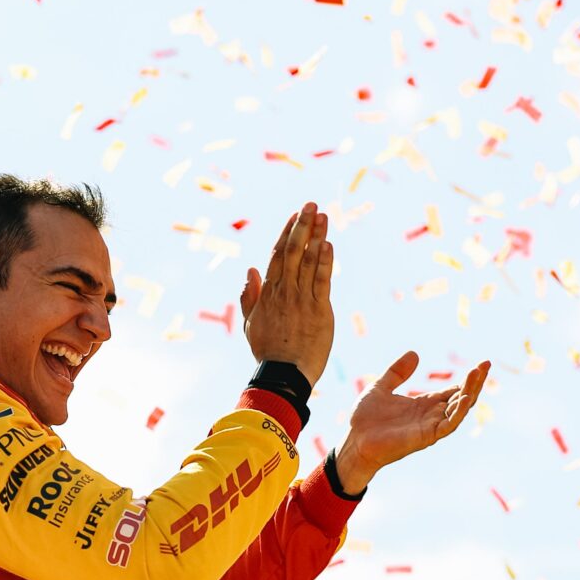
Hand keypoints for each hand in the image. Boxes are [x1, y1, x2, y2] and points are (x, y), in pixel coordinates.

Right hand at [241, 201, 333, 385]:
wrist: (283, 375)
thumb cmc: (268, 352)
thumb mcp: (251, 324)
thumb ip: (250, 296)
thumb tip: (250, 270)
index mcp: (269, 293)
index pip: (278, 256)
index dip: (287, 233)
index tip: (294, 215)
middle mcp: (284, 291)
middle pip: (294, 251)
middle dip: (303, 226)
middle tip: (311, 205)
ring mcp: (302, 299)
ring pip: (309, 261)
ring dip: (317, 236)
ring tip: (323, 215)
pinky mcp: (319, 310)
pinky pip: (322, 281)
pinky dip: (325, 261)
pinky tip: (329, 244)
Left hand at [333, 352, 489, 492]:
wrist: (354, 442)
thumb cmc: (366, 419)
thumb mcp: (380, 387)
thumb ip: (397, 372)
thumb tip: (414, 353)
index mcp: (424, 404)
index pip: (454, 390)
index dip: (468, 379)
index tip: (482, 364)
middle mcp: (431, 415)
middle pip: (461, 398)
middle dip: (475, 382)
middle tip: (486, 364)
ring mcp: (430, 427)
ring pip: (459, 410)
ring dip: (470, 392)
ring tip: (478, 373)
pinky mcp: (425, 437)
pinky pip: (448, 425)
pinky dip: (459, 412)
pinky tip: (466, 398)